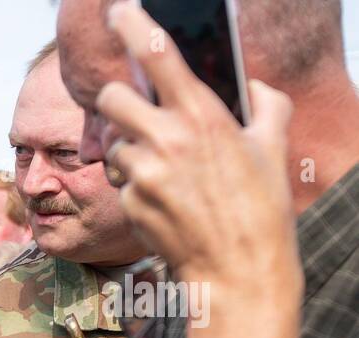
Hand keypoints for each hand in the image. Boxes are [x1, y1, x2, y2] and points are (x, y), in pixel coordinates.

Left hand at [96, 4, 300, 311]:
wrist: (236, 267)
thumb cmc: (259, 206)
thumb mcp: (272, 146)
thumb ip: (266, 106)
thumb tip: (253, 88)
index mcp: (202, 114)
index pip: (157, 53)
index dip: (132, 25)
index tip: (118, 11)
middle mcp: (166, 138)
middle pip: (111, 98)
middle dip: (118, 102)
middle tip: (135, 113)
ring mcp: (144, 172)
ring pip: (115, 144)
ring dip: (131, 152)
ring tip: (165, 172)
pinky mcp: (129, 202)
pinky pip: (121, 182)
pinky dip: (137, 187)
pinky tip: (164, 202)